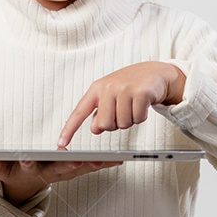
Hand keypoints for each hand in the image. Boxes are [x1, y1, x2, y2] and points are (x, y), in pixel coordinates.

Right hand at [0, 158, 121, 206]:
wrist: (25, 187)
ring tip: (106, 160)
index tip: (28, 160)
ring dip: (92, 165)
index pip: (30, 167)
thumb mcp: (2, 171)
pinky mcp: (75, 171)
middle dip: (69, 165)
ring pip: (80, 168)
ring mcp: (64, 173)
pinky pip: (90, 167)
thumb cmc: (15, 173)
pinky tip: (117, 160)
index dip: (29, 164)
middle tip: (78, 161)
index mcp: (32, 171)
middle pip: (60, 169)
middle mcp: (51, 173)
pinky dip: (103, 164)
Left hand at [58, 61, 186, 146]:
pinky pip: (137, 119)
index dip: (69, 129)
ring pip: (122, 124)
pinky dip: (141, 117)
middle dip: (115, 124)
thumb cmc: (131, 85)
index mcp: (96, 89)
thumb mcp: (111, 97)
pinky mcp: (140, 92)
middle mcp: (108, 87)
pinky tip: (143, 105)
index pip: (79, 112)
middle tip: (123, 112)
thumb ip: (100, 113)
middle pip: (105, 125)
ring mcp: (124, 89)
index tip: (61, 143)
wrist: (155, 72)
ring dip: (130, 120)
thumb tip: (95, 129)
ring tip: (133, 106)